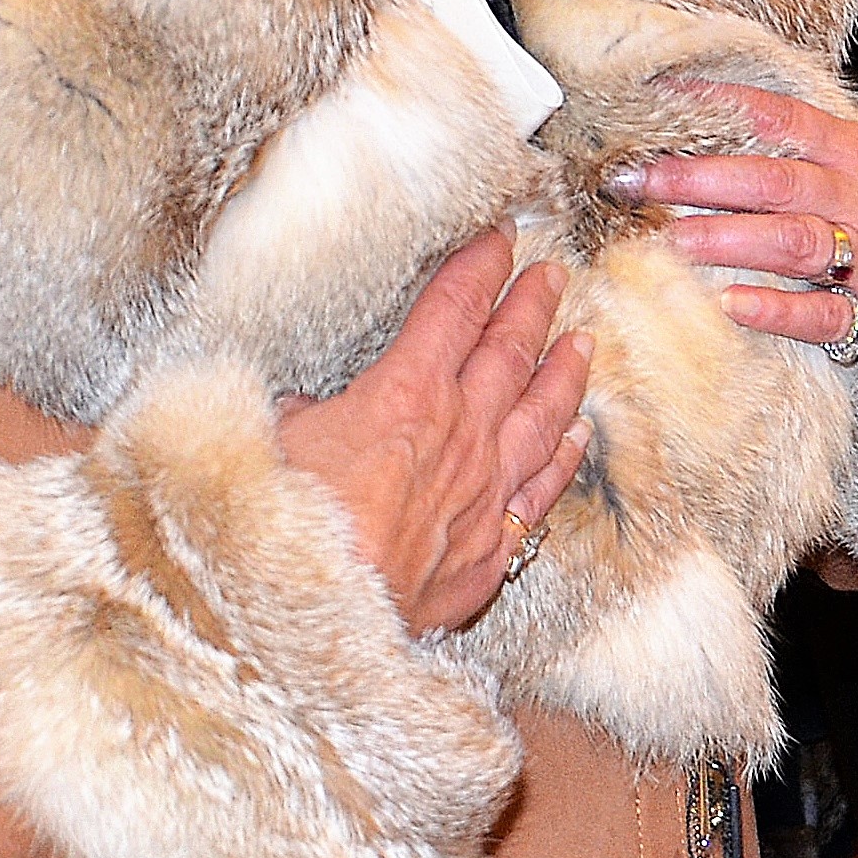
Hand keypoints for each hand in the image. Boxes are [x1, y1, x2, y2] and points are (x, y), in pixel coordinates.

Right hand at [276, 229, 591, 635]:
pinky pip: (541, 490)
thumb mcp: (272, 443)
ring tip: (585, 340)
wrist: (312, 618)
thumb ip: (300, 418)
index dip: (479, 268)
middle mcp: (459, 434)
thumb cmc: (280, 527)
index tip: (499, 239)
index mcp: (405, 393)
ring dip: (564, 373)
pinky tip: (577, 437)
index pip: (453, 311)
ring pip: (542, 415)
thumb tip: (306, 414)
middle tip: (552, 274)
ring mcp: (484, 491)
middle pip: (509, 352)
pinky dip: (563, 456)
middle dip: (532, 306)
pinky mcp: (491, 547)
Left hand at [615, 84, 857, 361]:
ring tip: (667, 240)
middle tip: (632, 182)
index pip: (781, 119)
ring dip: (724, 240)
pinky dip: (776, 310)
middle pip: (769, 181)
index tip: (656, 101)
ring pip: (789, 242)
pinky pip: (821, 315)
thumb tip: (741, 132)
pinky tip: (731, 307)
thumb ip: (823, 150)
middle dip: (695, 180)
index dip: (718, 107)